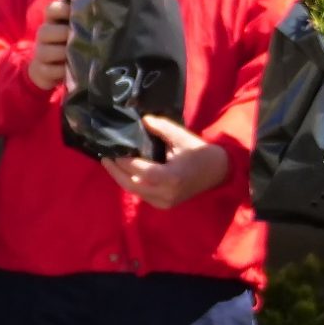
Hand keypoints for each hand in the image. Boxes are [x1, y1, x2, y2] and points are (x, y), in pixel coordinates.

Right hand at [24, 0, 74, 91]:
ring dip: (63, 54)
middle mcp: (44, 35)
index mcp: (53, 21)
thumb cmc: (69, 44)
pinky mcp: (40, 70)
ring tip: (78, 57)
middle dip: (64, 35)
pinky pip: (49, 70)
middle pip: (46, 31)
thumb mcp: (75, 30)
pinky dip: (61, 71)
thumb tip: (104, 10)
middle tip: (81, 39)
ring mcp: (40, 53)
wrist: (50, 68)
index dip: (63, 10)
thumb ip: (83, 20)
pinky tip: (72, 71)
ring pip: (46, 52)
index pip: (51, 9)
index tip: (76, 15)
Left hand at [101, 115, 229, 207]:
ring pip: (135, 192)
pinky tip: (125, 173)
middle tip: (105, 158)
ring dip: (122, 179)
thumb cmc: (200, 152)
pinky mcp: (164, 205)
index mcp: (170, 177)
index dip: (124, 162)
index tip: (112, 151)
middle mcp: (165, 193)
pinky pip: (143, 195)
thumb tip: (142, 119)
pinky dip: (133, 184)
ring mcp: (165, 202)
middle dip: (116, 172)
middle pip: (132, 185)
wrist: (218, 172)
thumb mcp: (181, 137)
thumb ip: (160, 128)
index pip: (139, 171)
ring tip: (111, 164)